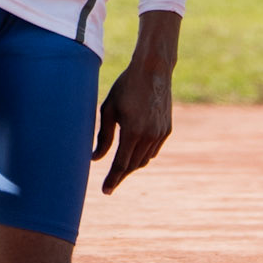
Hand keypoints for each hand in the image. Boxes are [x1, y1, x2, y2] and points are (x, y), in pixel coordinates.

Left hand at [91, 13, 178, 193]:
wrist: (153, 70)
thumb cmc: (126, 87)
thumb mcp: (108, 109)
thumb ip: (103, 136)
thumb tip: (95, 158)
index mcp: (133, 132)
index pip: (121, 164)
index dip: (113, 180)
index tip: (106, 191)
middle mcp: (149, 136)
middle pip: (133, 166)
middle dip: (121, 176)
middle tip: (110, 184)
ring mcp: (160, 134)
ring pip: (144, 160)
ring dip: (132, 166)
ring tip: (120, 169)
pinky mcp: (167, 130)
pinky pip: (153, 151)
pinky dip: (143, 156)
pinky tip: (134, 153)